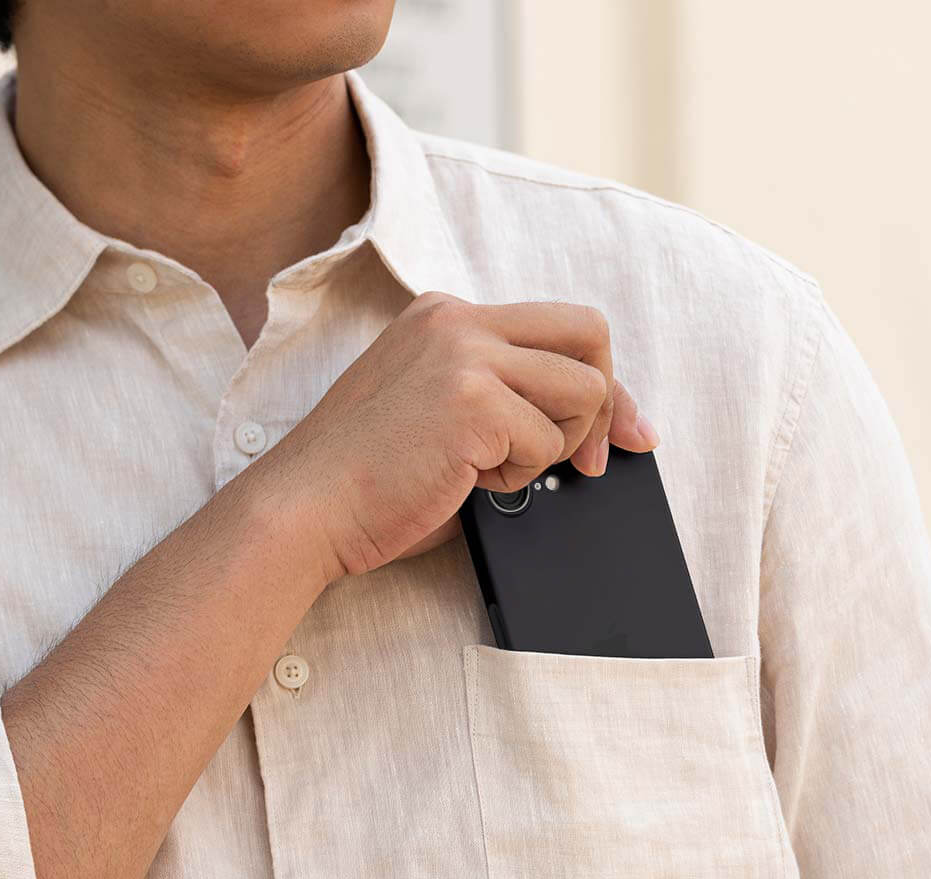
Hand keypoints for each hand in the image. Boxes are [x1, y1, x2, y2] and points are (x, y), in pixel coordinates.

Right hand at [254, 291, 658, 582]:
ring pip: (584, 390)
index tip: (625, 432)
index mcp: (444, 316)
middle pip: (589, 332)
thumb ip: (503, 397)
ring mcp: (464, 355)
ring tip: (497, 470)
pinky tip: (470, 481)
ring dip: (557, 446)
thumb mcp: (441, 413)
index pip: (558, 326)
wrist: (305, 510)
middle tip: (592, 460)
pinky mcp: (472, 401)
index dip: (602, 381)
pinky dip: (522, 475)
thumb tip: (596, 423)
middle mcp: (457, 320)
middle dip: (608, 402)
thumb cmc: (367, 481)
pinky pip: (549, 441)